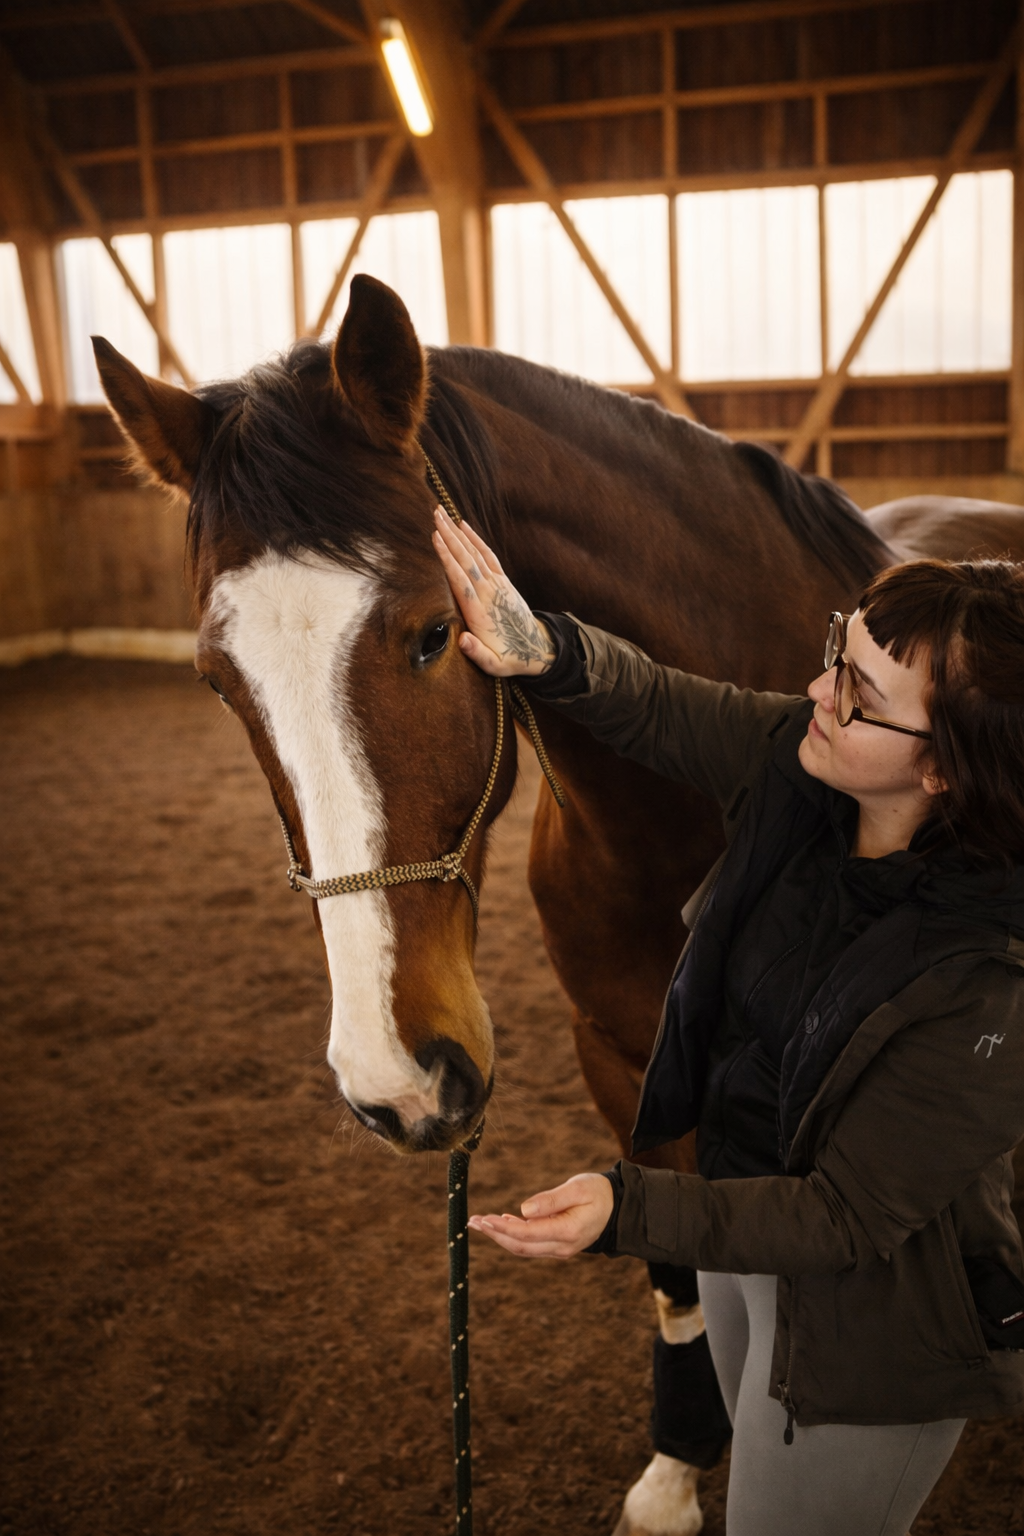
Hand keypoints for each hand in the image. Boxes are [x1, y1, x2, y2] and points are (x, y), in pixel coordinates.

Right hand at [432, 507, 555, 676]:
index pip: (460, 579)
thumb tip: (462, 642)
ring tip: (441, 514)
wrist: (536, 648)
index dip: (447, 558)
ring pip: (475, 553)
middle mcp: (488, 592)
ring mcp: (497, 584)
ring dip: (458, 533)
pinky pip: (488, 555)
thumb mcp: (493, 664)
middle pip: (466, 560)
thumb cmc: (508, 657)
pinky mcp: (503, 581)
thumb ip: (477, 653)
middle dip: (449, 537)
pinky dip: (476, 539)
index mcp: (479, 611)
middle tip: (434, 515)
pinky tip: (463, 526)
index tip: (435, 539)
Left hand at [467, 1173, 613, 1257]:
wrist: (618, 1208)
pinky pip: (532, 1245)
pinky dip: (514, 1236)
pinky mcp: (558, 1246)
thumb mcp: (578, 1188)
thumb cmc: (599, 1192)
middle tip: (473, 1221)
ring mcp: (561, 1249)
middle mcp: (563, 1246)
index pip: (528, 1234)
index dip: (503, 1228)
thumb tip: (523, 1210)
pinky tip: (502, 1223)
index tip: (484, 1219)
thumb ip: (552, 1199)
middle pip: (521, 1246)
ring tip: (480, 1223)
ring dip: (501, 1236)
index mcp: (569, 1231)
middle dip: (495, 1235)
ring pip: (524, 1248)